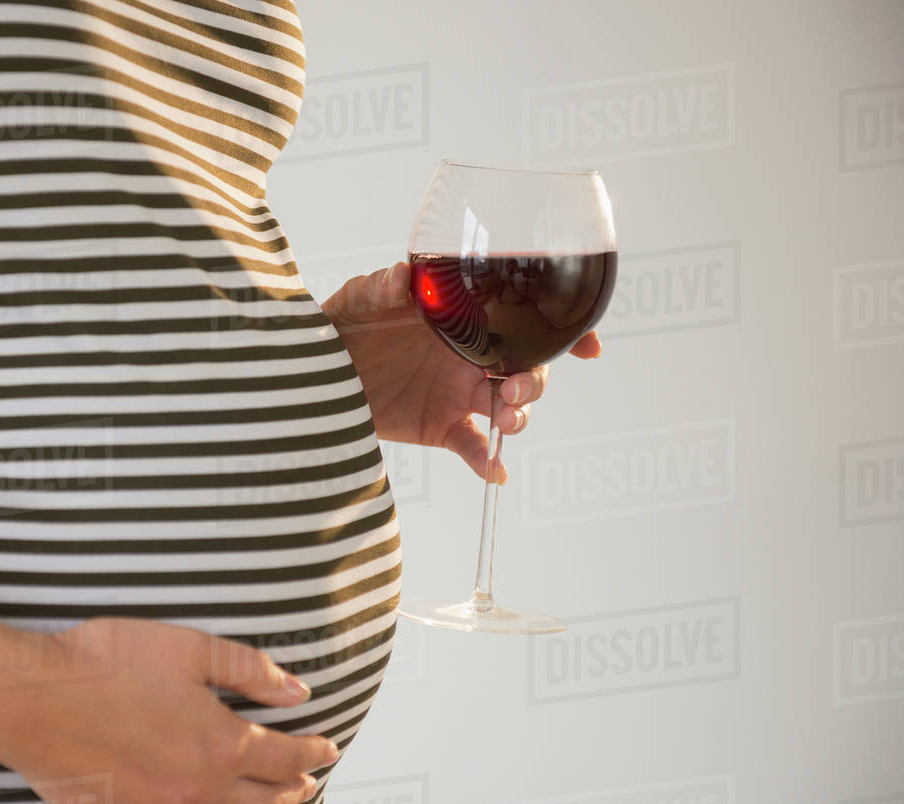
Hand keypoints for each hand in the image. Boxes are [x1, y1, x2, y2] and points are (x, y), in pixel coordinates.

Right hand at [0, 619, 336, 803]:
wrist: (32, 699)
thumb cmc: (105, 665)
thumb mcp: (190, 649)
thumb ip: (250, 670)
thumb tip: (298, 691)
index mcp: (220, 745)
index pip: (285, 757)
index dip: (312, 751)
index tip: (326, 746)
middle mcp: (197, 788)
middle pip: (264, 799)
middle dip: (294, 789)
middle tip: (310, 780)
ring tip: (275, 801)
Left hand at [322, 262, 600, 482]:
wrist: (316, 370)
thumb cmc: (345, 322)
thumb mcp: (360, 297)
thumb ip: (382, 287)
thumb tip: (401, 277)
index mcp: (465, 317)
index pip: (523, 320)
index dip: (563, 332)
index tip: (587, 346)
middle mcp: (472, 355)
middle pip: (528, 368)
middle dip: (536, 379)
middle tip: (512, 386)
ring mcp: (460, 392)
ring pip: (509, 406)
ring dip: (519, 414)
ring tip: (508, 419)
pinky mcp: (441, 426)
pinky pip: (475, 447)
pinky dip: (488, 461)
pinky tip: (495, 472)